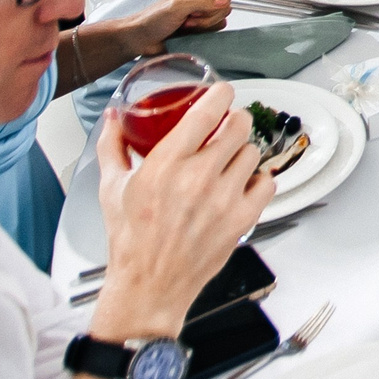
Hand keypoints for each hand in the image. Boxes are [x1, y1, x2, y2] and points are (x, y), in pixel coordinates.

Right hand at [88, 82, 268, 340]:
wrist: (148, 286)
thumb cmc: (130, 241)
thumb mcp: (111, 188)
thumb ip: (112, 146)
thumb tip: (111, 119)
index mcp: (165, 165)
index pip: (207, 112)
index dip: (221, 94)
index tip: (223, 92)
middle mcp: (198, 179)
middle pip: (238, 127)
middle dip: (234, 121)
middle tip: (228, 127)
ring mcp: (223, 200)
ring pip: (253, 153)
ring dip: (243, 152)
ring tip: (230, 161)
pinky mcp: (240, 220)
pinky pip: (267, 184)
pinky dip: (259, 181)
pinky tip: (242, 185)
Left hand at [111, 0, 231, 54]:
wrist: (140, 38)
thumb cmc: (152, 19)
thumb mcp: (177, 7)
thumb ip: (202, 3)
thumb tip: (224, 0)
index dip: (214, 6)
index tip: (197, 12)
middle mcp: (200, 1)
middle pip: (223, 10)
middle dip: (207, 19)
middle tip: (188, 20)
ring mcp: (200, 17)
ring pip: (219, 23)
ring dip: (203, 28)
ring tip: (185, 27)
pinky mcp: (199, 31)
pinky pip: (213, 34)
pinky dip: (203, 36)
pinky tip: (188, 35)